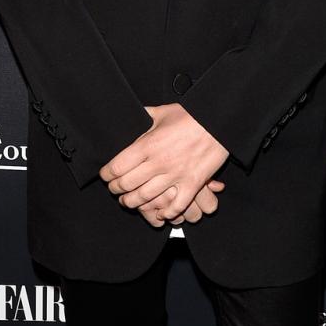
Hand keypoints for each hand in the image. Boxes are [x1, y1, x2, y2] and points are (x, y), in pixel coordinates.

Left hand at [101, 103, 229, 227]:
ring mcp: (175, 175)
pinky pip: (176, 205)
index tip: (105, 176)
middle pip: (126, 184)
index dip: (106, 175)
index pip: (116, 166)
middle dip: (116, 190)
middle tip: (114, 190)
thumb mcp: (163, 112)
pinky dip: (167, 213)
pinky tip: (160, 213)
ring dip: (133, 203)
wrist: (220, 121)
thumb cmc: (192, 115)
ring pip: (146, 198)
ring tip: (128, 202)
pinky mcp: (193, 183)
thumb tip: (132, 113)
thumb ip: (144, 115)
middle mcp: (158, 162)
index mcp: (147, 145)